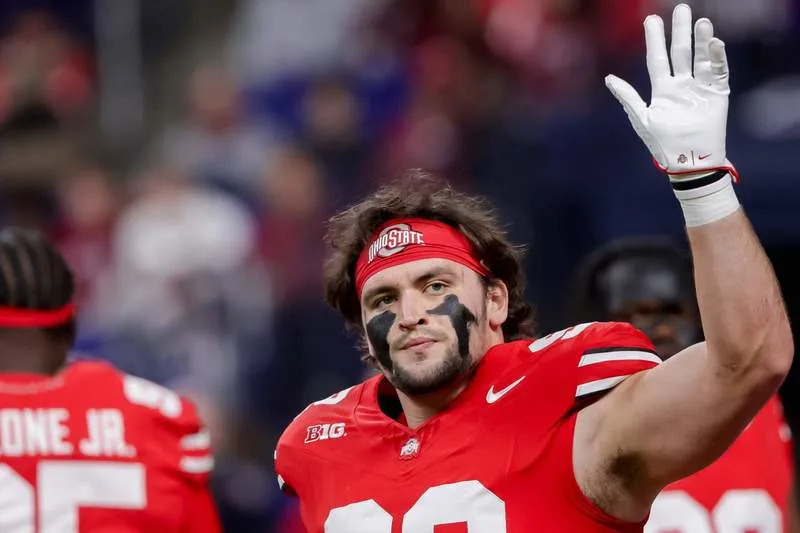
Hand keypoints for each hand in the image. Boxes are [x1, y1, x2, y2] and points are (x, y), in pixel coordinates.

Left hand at [605, 3, 738, 181]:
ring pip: (700, 58)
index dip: (654, 40)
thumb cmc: (662, 144)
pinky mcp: (717, 94)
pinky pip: (718, 72)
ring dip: (701, 40)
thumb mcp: (641, 118)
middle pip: (680, 52)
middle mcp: (681, 85)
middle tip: (681, 9)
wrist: (687, 162)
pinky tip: (714, 43)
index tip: (652, 19)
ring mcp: (700, 88)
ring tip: (700, 22)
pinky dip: (717, 58)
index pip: (657, 59)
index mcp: (662, 89)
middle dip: (680, 31)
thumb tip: (608, 78)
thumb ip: (627, 96)